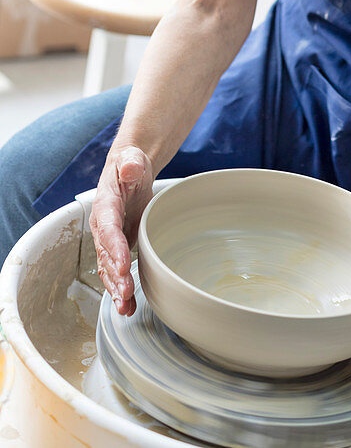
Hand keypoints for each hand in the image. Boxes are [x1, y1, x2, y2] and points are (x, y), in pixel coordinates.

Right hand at [90, 145, 152, 316]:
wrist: (130, 170)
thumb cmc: (130, 165)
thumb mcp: (131, 159)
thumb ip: (130, 164)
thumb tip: (130, 169)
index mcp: (105, 205)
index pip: (108, 228)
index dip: (114, 247)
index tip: (124, 264)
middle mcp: (103, 225)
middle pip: (106, 254)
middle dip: (115, 275)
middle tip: (126, 293)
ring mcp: (109, 238)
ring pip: (109, 267)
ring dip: (116, 288)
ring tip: (125, 307)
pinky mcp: (117, 247)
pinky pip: (116, 270)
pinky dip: (121, 288)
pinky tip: (129, 306)